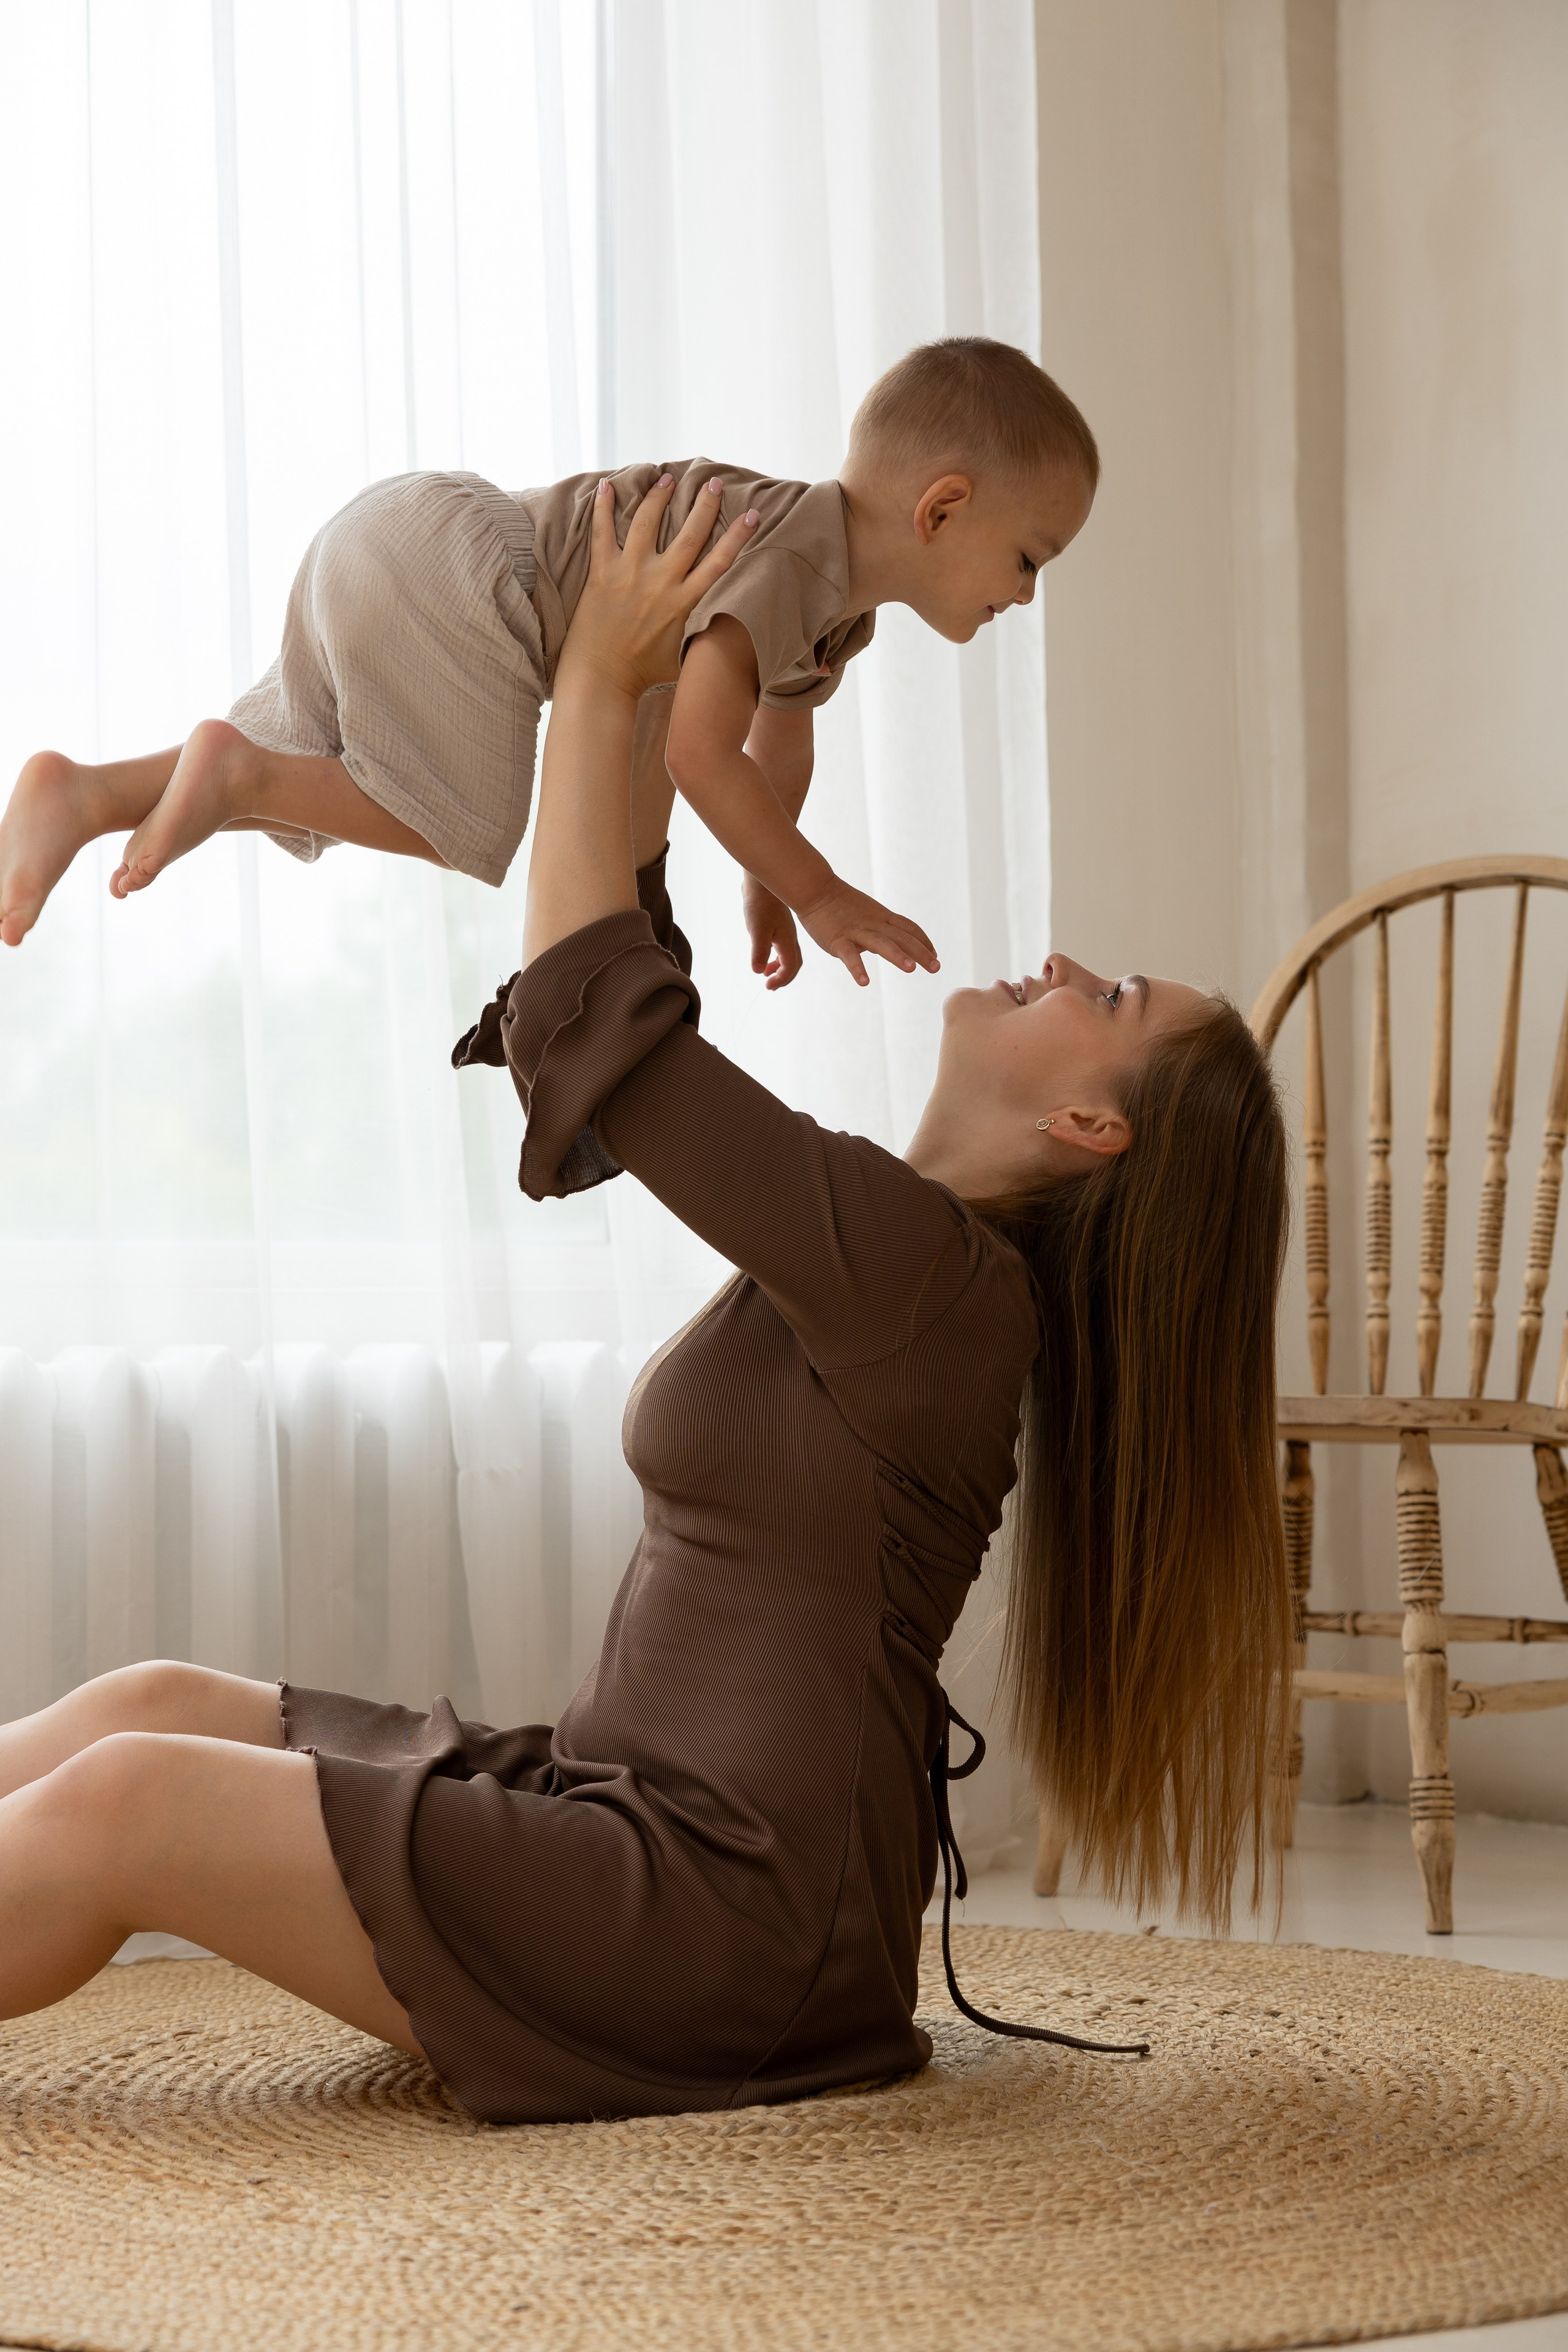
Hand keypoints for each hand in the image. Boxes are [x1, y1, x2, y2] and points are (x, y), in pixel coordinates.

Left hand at [557, 475, 758, 704]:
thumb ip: (701, 633)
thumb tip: (723, 625)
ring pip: (648, 523)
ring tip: (667, 478)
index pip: (719, 562)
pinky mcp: (602, 573)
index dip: (738, 536)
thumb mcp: (684, 656)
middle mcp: (660, 582)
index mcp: (684, 602)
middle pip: (689, 534)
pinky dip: (604, 508)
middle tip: (713, 483)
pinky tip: (607, 486)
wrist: (601, 679)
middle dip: (704, 505)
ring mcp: (630, 574)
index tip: (752, 514)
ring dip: (659, 497)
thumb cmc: (642, 674)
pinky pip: (602, 532)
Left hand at [742, 875, 802, 989]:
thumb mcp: (757, 929)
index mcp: (787, 941)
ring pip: (787, 955)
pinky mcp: (778, 925)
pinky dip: (775, 956)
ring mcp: (785, 931)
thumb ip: (759, 951)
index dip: (781, 980)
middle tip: (770, 985)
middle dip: (783, 977)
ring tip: (765, 973)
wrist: (761, 882)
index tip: (768, 986)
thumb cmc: (760, 904)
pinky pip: (781, 947)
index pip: (790, 968)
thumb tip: (758, 971)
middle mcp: (789, 938)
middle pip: (793, 964)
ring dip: (779, 967)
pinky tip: (764, 954)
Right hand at [796, 876, 939, 987]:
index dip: (924, 942)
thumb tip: (887, 946)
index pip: (909, 929)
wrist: (815, 889)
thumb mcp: (866, 913)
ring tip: (911, 969)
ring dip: (897, 956)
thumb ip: (878, 929)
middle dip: (921, 952)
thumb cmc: (839, 903)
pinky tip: (864, 982)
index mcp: (882, 917)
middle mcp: (874, 923)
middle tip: (936, 967)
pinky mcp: (837, 940)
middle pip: (902, 937)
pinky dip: (857, 968)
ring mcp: (856, 931)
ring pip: (881, 943)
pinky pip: (849, 956)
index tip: (935, 955)